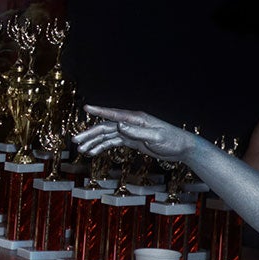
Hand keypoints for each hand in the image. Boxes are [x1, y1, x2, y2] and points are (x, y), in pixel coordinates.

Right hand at [72, 105, 197, 161]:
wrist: (182, 147)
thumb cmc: (172, 140)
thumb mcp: (155, 137)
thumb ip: (136, 132)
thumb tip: (119, 126)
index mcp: (136, 119)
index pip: (114, 114)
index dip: (99, 111)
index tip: (86, 107)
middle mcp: (131, 123)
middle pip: (106, 127)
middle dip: (90, 133)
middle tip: (76, 141)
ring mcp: (130, 131)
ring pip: (107, 135)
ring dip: (94, 141)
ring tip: (81, 149)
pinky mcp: (132, 140)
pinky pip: (113, 142)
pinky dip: (103, 146)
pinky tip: (94, 152)